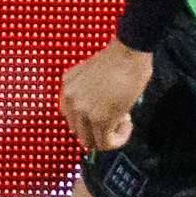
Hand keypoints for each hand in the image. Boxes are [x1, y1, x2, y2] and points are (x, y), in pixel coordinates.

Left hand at [60, 37, 151, 151]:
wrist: (129, 53)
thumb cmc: (119, 58)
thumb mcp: (91, 73)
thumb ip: (88, 91)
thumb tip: (100, 110)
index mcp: (66, 85)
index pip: (71, 115)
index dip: (90, 118)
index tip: (107, 109)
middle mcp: (69, 99)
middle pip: (78, 130)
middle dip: (99, 129)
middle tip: (118, 115)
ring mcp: (82, 111)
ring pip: (90, 142)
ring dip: (108, 136)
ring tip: (124, 121)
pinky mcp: (99, 120)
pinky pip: (106, 144)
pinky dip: (119, 139)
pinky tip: (128, 125)